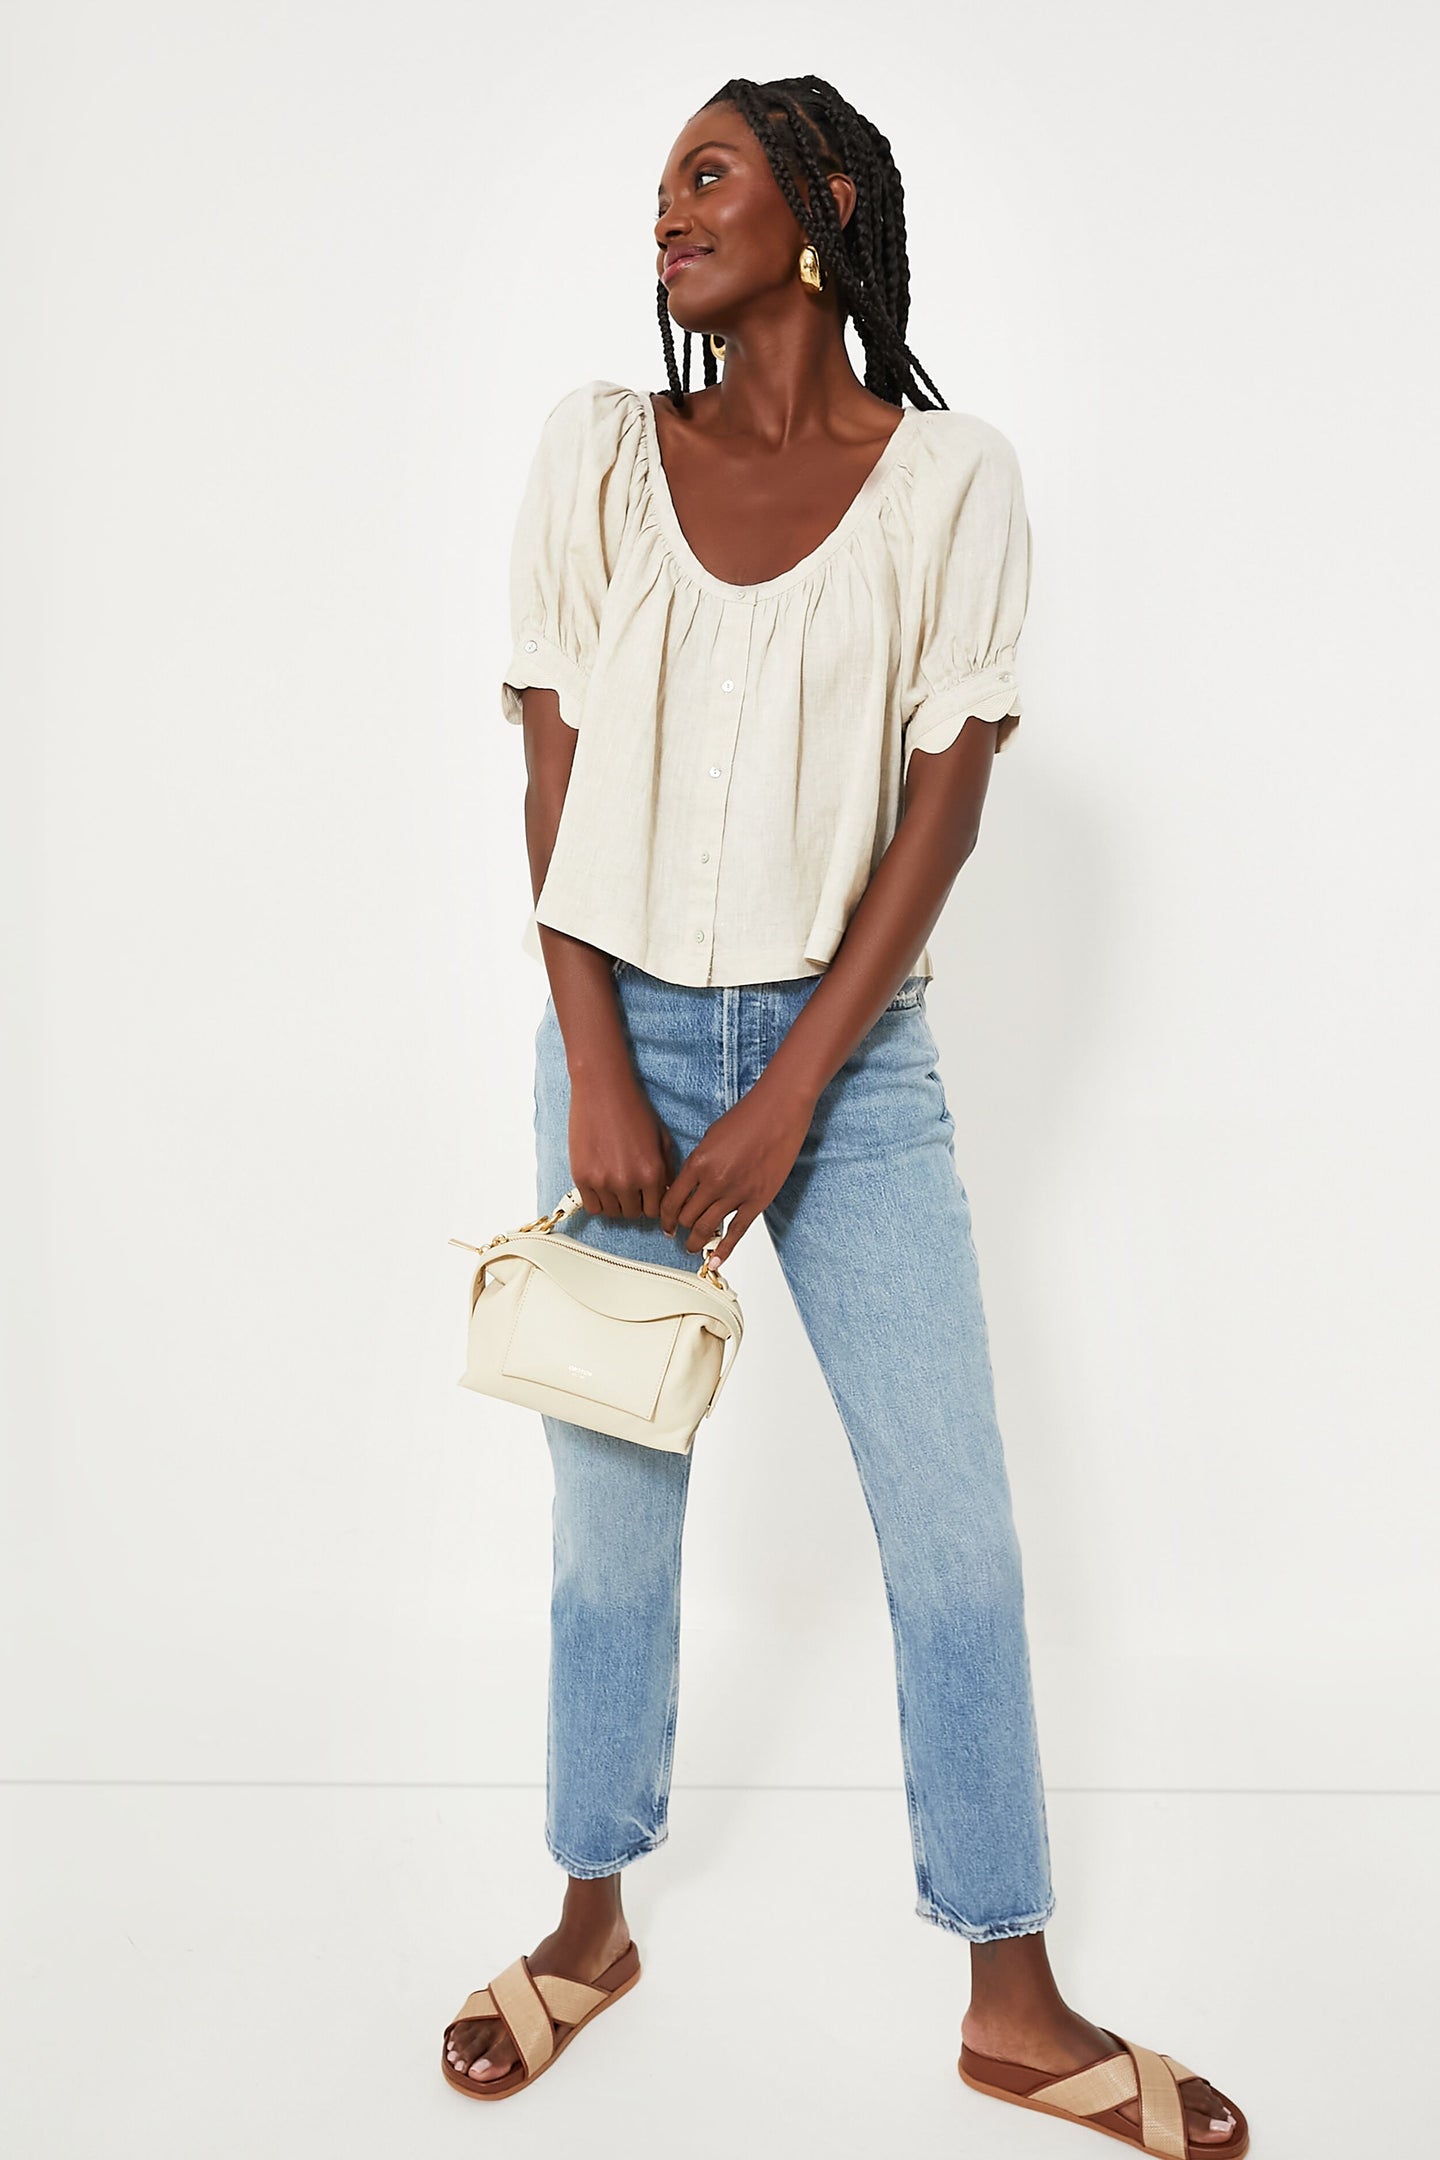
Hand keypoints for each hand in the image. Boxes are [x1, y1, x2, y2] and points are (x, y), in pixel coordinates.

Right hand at [568, 1070, 675, 1218]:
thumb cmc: (634, 1109)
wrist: (603, 1090)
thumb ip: (667, 1169)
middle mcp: (629, 1182)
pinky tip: (600, 1184)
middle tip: (629, 1187)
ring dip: (615, 1202)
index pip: (655, 1210)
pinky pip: (592, 1207)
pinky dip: (598, 1200)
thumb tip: (666, 1193)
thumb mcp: (662, 1138)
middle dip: (634, 1203)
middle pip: (633, 1214)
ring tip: (614, 1183)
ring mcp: (603, 1181)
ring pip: (613, 1213)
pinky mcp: (582, 1177)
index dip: (651, 1203)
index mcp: (652, 1173)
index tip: (646, 1196)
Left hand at [660, 1075, 815, 1265]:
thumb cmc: (746, 1117)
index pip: (672, 1201)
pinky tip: (715, 1261)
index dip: (665, 1217)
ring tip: (692, 1246)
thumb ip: (699, 1163)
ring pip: (707, 1228)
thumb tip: (689, 1185)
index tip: (665, 1223)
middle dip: (679, 1228)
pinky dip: (724, 1250)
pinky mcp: (758, 1201)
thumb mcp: (710, 1137)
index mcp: (698, 1163)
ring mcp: (736, 1193)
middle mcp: (714, 1182)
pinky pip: (737, 1232)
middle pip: (687, 1218)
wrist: (779, 1112)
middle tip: (677, 1234)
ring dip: (696, 1241)